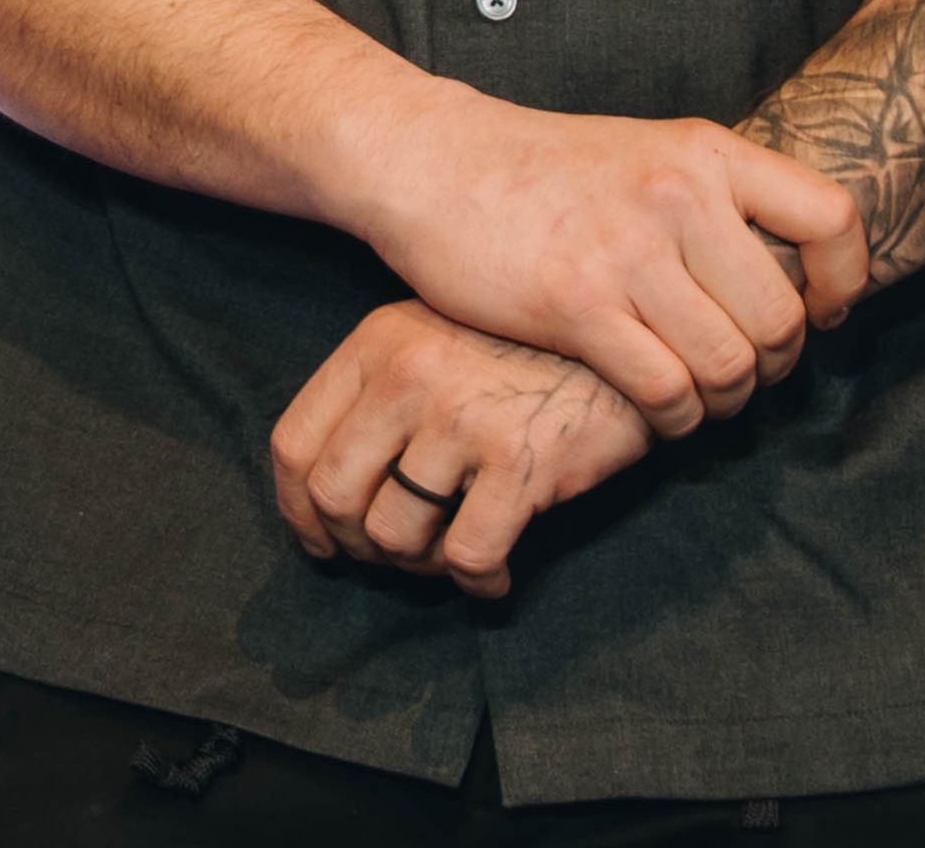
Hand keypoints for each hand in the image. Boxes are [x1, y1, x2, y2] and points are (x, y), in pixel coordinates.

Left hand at [271, 302, 660, 595]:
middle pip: (333, 495)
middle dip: (355, 546)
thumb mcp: (438, 340)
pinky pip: (468, 555)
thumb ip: (380, 395)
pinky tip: (498, 578)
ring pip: (393, 534)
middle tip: (395, 559)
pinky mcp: (519, 462)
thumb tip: (326, 493)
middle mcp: (408, 375)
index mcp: (377, 344)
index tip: (323, 540)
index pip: (294, 441)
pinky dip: (478, 584)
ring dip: (418, 567)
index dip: (298, 509)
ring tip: (450, 559)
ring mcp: (461, 418)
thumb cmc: (528, 353)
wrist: (630, 341)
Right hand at [327, 82, 864, 434]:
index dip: (843, 281)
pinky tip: (658, 414)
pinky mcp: (577, 304)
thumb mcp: (642, 151)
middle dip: (772, 366)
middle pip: (781, 318)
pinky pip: (666, 390)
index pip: (831, 218)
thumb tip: (786, 266)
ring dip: (725, 402)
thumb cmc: (537, 168)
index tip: (818, 312)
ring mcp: (628, 251)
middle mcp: (677, 195)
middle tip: (740, 373)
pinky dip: (675, 420)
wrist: (430, 161)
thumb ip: (709, 197)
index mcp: (704, 152)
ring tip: (700, 399)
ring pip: (729, 365)